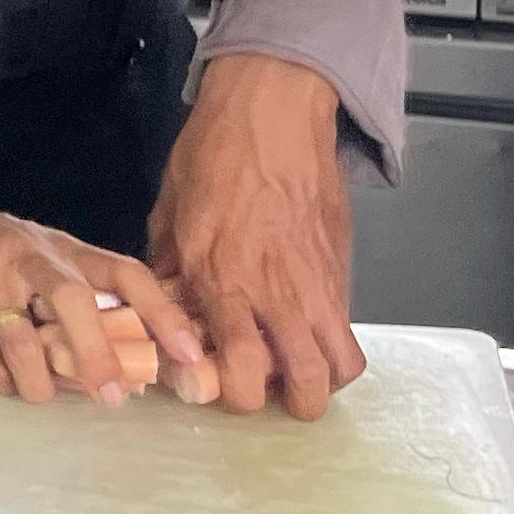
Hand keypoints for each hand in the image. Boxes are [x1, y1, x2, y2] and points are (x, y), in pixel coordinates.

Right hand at [0, 192, 214, 410]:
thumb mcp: (40, 253)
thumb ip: (79, 291)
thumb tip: (128, 356)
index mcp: (62, 248)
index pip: (125, 273)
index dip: (162, 313)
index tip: (191, 355)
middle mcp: (28, 260)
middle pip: (72, 301)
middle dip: (97, 353)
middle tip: (114, 396)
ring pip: (23, 340)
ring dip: (41, 381)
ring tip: (43, 394)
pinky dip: (4, 381)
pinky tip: (8, 382)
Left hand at [148, 53, 364, 419]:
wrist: (274, 113)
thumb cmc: (214, 154)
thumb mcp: (170, 214)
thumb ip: (171, 271)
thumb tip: (166, 310)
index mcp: (223, 278)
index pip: (236, 368)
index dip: (226, 392)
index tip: (210, 383)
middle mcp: (276, 292)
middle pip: (302, 384)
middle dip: (282, 401)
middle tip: (262, 386)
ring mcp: (317, 283)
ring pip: (339, 366)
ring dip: (319, 380)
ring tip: (293, 370)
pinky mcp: (342, 269)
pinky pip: (347, 329)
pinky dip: (333, 346)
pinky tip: (306, 333)